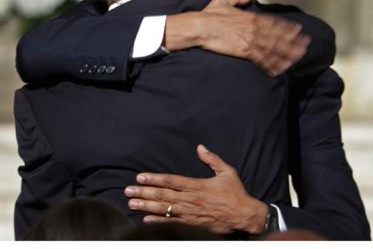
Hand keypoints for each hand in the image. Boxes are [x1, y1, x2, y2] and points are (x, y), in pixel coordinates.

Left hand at [124, 144, 267, 234]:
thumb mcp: (227, 171)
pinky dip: (158, 221)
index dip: (154, 178)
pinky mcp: (193, 225)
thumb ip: (212, 159)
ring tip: (131, 203)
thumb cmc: (236, 193)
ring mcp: (190, 214)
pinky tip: (146, 218)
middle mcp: (190, 199)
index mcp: (197, 185)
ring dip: (146, 206)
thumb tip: (200, 147)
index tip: (140, 176)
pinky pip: (172, 223)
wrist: (244, 215)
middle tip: (128, 190)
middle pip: (163, 195)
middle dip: (144, 192)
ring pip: (164, 209)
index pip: (171, 180)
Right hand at [199, 0, 310, 75]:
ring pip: (274, 48)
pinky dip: (272, 65)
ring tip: (298, 57)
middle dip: (294, 41)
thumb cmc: (209, 14)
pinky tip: (280, 70)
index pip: (274, 22)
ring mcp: (251, 39)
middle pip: (279, 36)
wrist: (201, 27)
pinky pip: (262, 59)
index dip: (288, 27)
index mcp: (252, 16)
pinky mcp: (245, 50)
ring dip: (288, 54)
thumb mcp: (224, 1)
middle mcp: (255, 27)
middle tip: (306, 45)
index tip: (299, 30)